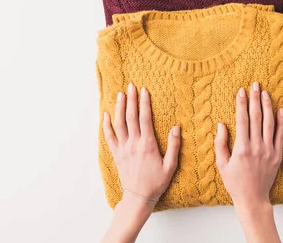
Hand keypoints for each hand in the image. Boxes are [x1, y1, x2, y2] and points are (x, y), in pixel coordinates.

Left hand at [101, 83, 180, 242]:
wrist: (139, 197)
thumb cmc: (156, 182)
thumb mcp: (170, 165)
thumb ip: (174, 146)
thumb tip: (176, 128)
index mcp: (147, 145)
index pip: (145, 119)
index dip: (144, 103)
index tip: (144, 91)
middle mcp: (133, 144)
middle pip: (130, 117)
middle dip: (130, 100)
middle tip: (131, 86)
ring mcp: (123, 148)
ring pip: (119, 124)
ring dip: (119, 108)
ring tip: (120, 94)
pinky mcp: (116, 154)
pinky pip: (109, 137)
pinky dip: (107, 125)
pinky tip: (106, 115)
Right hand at [215, 81, 282, 242]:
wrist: (252, 198)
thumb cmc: (235, 182)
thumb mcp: (222, 164)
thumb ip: (221, 143)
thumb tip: (221, 125)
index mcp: (242, 148)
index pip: (242, 120)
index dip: (241, 104)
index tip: (241, 91)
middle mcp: (256, 147)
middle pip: (257, 117)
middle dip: (255, 99)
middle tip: (255, 85)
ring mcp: (269, 151)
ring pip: (269, 123)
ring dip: (267, 106)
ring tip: (265, 93)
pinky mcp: (277, 155)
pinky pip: (280, 135)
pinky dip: (281, 122)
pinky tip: (280, 110)